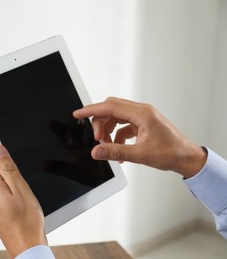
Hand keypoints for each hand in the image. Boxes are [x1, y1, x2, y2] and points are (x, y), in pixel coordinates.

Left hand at [0, 145, 46, 256]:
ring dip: (12, 185)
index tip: (15, 167)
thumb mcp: (21, 190)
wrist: (27, 247)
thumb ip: (8, 169)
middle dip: (10, 174)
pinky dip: (12, 195)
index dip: (5, 160)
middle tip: (22, 187)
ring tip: (23, 199)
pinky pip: (2, 194)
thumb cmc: (27, 224)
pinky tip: (21, 205)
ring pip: (0, 183)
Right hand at [73, 97, 206, 177]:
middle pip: (111, 109)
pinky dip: (116, 135)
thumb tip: (97, 151)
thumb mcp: (140, 154)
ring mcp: (142, 117)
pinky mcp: (143, 124)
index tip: (78, 114)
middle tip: (97, 139)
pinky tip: (118, 149)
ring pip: (116, 117)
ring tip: (107, 146)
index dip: (91, 110)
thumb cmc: (171, 153)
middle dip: (100, 122)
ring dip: (108, 130)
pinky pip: (123, 125)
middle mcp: (142, 111)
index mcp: (142, 113)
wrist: (187, 158)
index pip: (110, 106)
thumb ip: (115, 152)